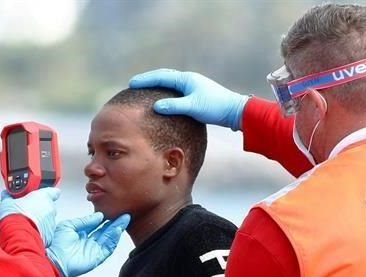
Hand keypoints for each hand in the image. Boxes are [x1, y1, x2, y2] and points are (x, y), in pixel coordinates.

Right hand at [0, 187, 59, 245]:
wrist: (17, 236)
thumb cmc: (15, 218)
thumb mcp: (7, 203)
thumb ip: (9, 197)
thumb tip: (6, 195)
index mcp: (43, 197)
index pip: (53, 192)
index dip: (48, 194)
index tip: (42, 195)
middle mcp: (50, 209)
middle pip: (48, 207)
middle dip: (39, 209)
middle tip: (27, 211)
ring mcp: (51, 223)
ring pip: (47, 220)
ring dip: (39, 221)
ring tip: (25, 224)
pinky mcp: (50, 235)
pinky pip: (45, 232)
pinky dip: (39, 232)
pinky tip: (28, 232)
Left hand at [46, 212, 130, 276]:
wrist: (50, 258)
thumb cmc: (52, 243)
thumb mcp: (69, 225)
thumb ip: (84, 220)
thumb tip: (98, 215)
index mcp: (78, 234)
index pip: (96, 225)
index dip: (105, 218)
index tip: (112, 210)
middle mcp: (86, 243)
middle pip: (104, 232)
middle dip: (115, 222)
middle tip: (124, 214)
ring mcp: (91, 251)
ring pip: (108, 238)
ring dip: (117, 229)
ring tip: (125, 218)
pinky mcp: (95, 258)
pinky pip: (108, 247)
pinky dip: (114, 238)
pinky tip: (118, 229)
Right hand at [129, 69, 247, 130]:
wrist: (234, 111)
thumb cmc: (215, 107)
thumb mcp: (193, 107)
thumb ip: (174, 106)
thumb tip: (156, 106)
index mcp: (186, 79)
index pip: (161, 77)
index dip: (145, 80)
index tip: (131, 83)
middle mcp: (188, 80)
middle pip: (164, 77)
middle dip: (149, 80)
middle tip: (134, 84)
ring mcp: (192, 87)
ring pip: (170, 84)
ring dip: (157, 85)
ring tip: (144, 90)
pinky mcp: (195, 95)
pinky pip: (175, 91)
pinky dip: (165, 93)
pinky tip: (162, 101)